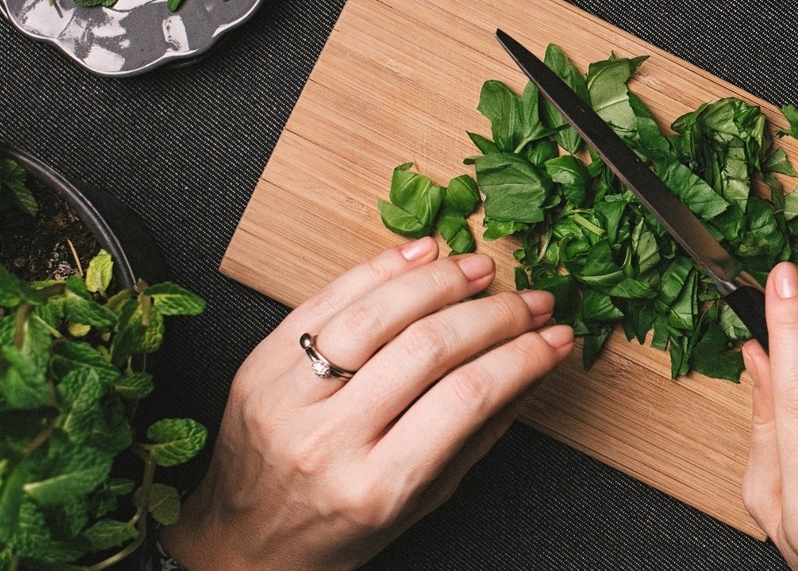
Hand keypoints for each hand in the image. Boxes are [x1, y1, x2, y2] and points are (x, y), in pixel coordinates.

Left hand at [161, 239, 573, 568]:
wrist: (241, 545)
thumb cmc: (337, 531)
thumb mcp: (421, 500)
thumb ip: (476, 434)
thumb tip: (533, 368)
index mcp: (375, 485)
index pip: (466, 397)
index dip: (522, 355)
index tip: (555, 336)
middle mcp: (327, 440)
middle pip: (426, 349)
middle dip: (492, 315)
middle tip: (530, 299)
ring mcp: (285, 398)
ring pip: (373, 316)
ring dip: (437, 281)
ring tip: (480, 268)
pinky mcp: (258, 366)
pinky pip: (324, 302)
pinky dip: (377, 270)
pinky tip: (420, 255)